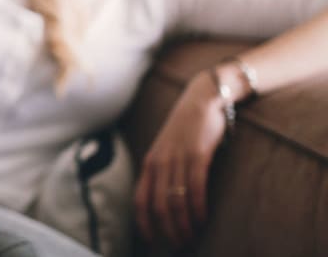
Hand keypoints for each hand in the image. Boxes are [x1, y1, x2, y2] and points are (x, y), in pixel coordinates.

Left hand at [134, 71, 225, 248]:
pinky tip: (202, 219)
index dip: (144, 223)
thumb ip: (163, 173)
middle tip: (178, 245)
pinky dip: (198, 207)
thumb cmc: (185, 130)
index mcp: (149, 164)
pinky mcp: (197, 154)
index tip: (151, 241)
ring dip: (184, 223)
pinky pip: (195, 187)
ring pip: (176, 200)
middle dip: (167, 229)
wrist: (201, 100)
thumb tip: (165, 202)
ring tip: (191, 237)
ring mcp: (177, 158)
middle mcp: (159, 162)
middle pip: (158, 205)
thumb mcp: (166, 151)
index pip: (139, 200)